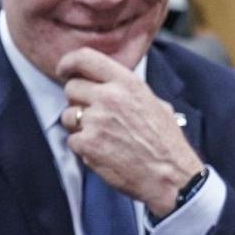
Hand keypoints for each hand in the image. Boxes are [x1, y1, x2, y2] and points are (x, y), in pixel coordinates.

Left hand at [57, 48, 203, 216]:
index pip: (85, 58)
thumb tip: (108, 83)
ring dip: (78, 126)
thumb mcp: (155, 103)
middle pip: (71, 88)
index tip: (64, 70)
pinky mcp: (88, 144)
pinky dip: (83, 148)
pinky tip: (103, 152)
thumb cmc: (166, 142)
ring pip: (68, 115)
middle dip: (77, 101)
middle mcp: (110, 97)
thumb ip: (128, 90)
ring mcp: (96, 121)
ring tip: (102, 137)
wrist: (171, 176)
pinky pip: (72, 140)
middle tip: (91, 114)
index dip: (69, 63)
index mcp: (127, 83)